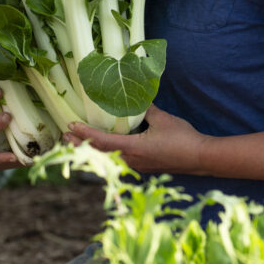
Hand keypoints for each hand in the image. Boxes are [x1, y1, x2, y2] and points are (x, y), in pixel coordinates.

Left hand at [64, 105, 211, 175]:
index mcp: (133, 148)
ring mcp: (135, 166)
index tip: (70, 125)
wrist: (200, 158)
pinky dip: (102, 156)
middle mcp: (130, 161)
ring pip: (105, 160)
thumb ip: (145, 109)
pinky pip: (116, 162)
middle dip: (79, 144)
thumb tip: (134, 96)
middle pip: (98, 154)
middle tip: (64, 135)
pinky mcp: (141, 167)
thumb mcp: (162, 118)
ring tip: (75, 143)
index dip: (84, 133)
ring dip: (89, 151)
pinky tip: (99, 151)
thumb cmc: (182, 138)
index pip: (101, 141)